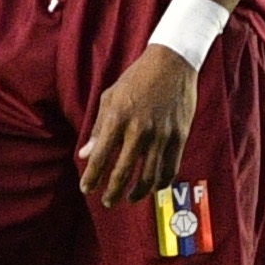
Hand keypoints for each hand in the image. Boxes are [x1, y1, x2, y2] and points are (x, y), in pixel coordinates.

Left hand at [80, 47, 196, 206]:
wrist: (172, 62)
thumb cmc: (136, 79)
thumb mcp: (110, 98)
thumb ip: (98, 129)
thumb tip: (85, 155)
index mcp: (118, 118)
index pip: (100, 157)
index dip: (92, 177)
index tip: (87, 189)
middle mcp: (140, 129)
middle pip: (124, 172)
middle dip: (112, 192)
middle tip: (107, 201)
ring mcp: (162, 134)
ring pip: (149, 176)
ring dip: (137, 192)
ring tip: (129, 198)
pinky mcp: (180, 136)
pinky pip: (170, 168)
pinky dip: (161, 182)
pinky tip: (153, 186)